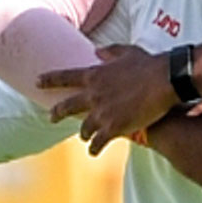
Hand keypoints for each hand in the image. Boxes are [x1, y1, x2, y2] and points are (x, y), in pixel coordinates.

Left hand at [39, 44, 175, 153]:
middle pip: (67, 106)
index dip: (49, 80)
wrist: (164, 81)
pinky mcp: (114, 127)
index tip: (37, 82)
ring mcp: (101, 112)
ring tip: (84, 138)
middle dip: (57, 113)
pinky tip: (93, 152)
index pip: (65, 78)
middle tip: (51, 117)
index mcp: (94, 75)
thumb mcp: (127, 51)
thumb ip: (109, 51)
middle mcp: (93, 95)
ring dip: (84, 133)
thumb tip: (97, 50)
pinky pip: (98, 142)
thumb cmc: (148, 64)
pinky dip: (94, 148)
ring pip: (84, 128)